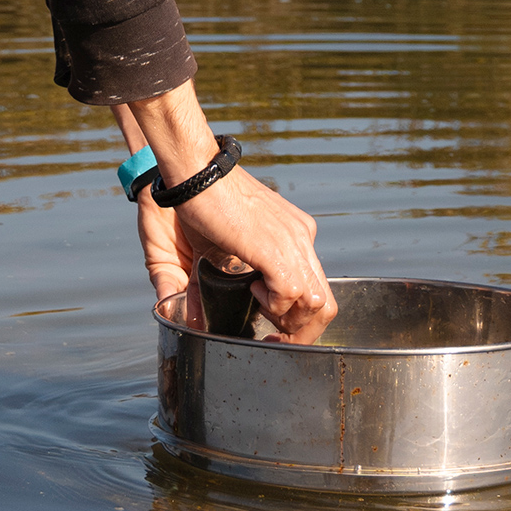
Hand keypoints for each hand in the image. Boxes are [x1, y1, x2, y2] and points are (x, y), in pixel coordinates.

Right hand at [140, 163, 334, 341]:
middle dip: (300, 332)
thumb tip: (186, 310)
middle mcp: (301, 238)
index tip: (275, 332)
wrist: (194, 171)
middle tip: (272, 338)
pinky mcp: (274, 247)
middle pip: (325, 302)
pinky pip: (292, 292)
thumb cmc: (197, 203)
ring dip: (288, 323)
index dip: (300, 320)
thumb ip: (211, 278)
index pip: (317, 289)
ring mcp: (293, 241)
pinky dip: (273, 304)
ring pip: (317, 303)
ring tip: (261, 314)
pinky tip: (250, 289)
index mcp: (294, 236)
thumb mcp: (212, 248)